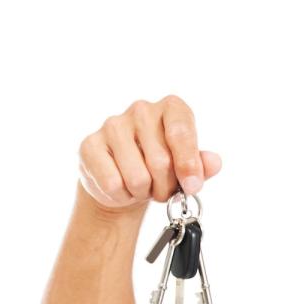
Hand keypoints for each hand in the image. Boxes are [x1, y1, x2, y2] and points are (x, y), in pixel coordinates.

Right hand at [77, 94, 222, 212]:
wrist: (125, 180)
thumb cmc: (163, 169)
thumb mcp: (188, 167)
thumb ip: (204, 165)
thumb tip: (213, 162)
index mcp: (172, 108)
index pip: (181, 132)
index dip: (188, 164)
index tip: (192, 186)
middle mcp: (141, 109)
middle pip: (161, 161)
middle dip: (166, 187)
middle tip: (163, 189)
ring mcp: (113, 125)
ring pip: (137, 176)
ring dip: (144, 192)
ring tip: (143, 186)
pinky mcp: (89, 144)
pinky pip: (112, 183)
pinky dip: (122, 196)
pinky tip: (122, 187)